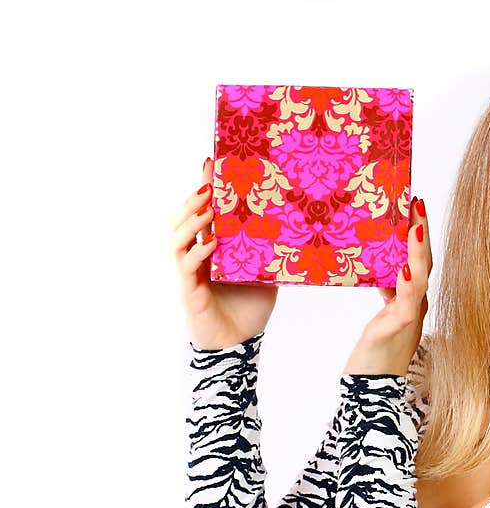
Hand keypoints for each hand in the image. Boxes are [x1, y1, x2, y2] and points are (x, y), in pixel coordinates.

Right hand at [170, 156, 277, 350]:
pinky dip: (197, 251)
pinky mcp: (190, 290)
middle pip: (183, 219)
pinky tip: (211, 242)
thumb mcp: (266, 274)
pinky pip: (188, 265)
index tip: (211, 163)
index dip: (204, 188)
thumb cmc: (248, 309)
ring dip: (191, 220)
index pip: (204, 213)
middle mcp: (198, 256)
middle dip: (193, 199)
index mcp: (213, 248)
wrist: (239, 344)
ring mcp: (191, 272)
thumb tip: (293, 229)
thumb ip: (270, 253)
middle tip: (209, 183)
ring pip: (177, 238)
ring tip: (208, 207)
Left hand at [342, 195, 430, 375]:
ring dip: (418, 249)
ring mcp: (409, 316)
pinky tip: (405, 267)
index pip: (419, 260)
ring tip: (415, 223)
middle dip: (421, 232)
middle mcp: (415, 304)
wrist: (372, 386)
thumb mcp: (383, 315)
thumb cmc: (376, 353)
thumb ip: (388, 293)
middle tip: (417, 202)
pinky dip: (408, 282)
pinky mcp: (398, 328)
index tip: (414, 207)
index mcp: (411, 300)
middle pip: (424, 262)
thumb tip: (385, 271)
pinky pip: (406, 302)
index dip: (419, 235)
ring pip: (420, 277)